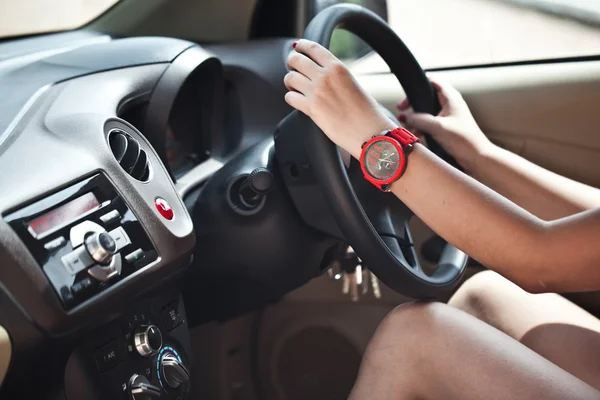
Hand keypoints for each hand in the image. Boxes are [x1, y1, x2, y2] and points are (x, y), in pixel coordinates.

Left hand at [284, 40, 395, 158]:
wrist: (369, 132)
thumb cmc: (367, 113)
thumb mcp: (353, 84)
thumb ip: (337, 77)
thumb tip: (323, 75)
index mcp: (338, 67)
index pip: (313, 48)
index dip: (301, 46)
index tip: (297, 48)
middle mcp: (325, 76)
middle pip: (296, 60)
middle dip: (292, 63)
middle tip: (293, 68)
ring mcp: (317, 92)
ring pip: (290, 78)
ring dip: (290, 82)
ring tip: (294, 87)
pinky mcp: (311, 108)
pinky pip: (290, 97)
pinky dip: (291, 98)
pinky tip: (297, 101)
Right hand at [397, 78, 492, 171]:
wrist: (476, 156)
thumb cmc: (464, 140)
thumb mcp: (438, 127)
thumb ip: (419, 120)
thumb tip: (406, 116)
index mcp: (451, 97)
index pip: (433, 80)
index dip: (418, 84)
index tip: (407, 96)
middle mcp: (450, 103)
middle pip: (427, 95)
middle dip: (413, 103)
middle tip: (403, 110)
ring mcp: (448, 115)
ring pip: (427, 110)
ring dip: (417, 117)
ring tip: (408, 125)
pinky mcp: (447, 126)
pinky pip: (430, 121)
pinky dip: (422, 126)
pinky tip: (416, 133)